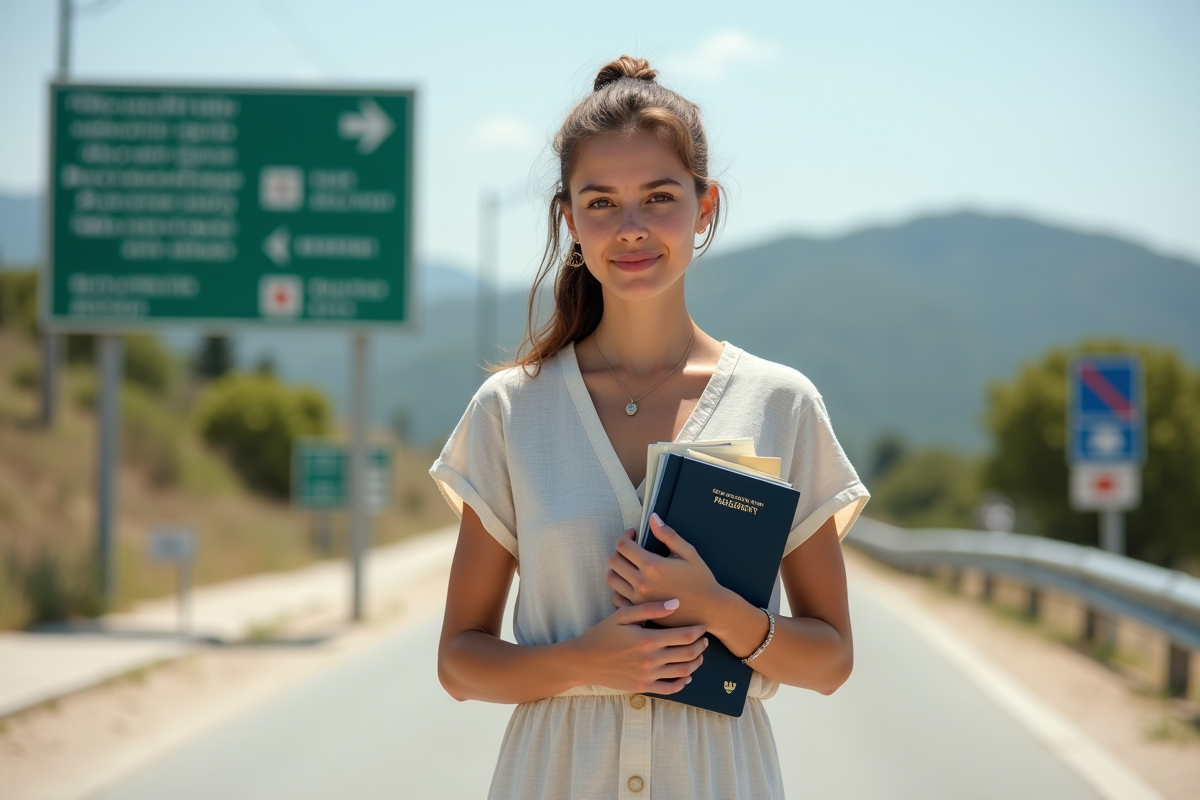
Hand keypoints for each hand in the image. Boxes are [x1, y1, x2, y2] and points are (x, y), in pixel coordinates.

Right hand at [570, 599, 707, 693]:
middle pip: (688, 654)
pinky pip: (670, 688)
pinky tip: (686, 676)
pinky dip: (682, 683)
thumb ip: (650, 608)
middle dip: (701, 646)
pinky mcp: (643, 687)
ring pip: (683, 672)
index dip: (698, 631)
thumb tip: (676, 603)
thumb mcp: (623, 615)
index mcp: (648, 639)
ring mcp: (648, 675)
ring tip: (698, 655)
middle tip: (704, 639)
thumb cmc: (602, 634)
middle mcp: (651, 659)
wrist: (583, 660)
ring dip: (695, 663)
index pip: (684, 636)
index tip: (701, 625)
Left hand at [606, 515, 723, 627]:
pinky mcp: (640, 611)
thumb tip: (652, 518)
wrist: (708, 609)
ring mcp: (639, 599)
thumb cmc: (701, 579)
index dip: (625, 536)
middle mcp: (642, 583)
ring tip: (630, 565)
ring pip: (612, 579)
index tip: (633, 534)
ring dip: (617, 568)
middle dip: (619, 550)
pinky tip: (631, 582)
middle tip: (631, 548)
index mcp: (652, 565)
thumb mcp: (688, 552)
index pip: (623, 546)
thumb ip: (668, 534)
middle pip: (613, 561)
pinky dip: (620, 588)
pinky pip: (617, 597)